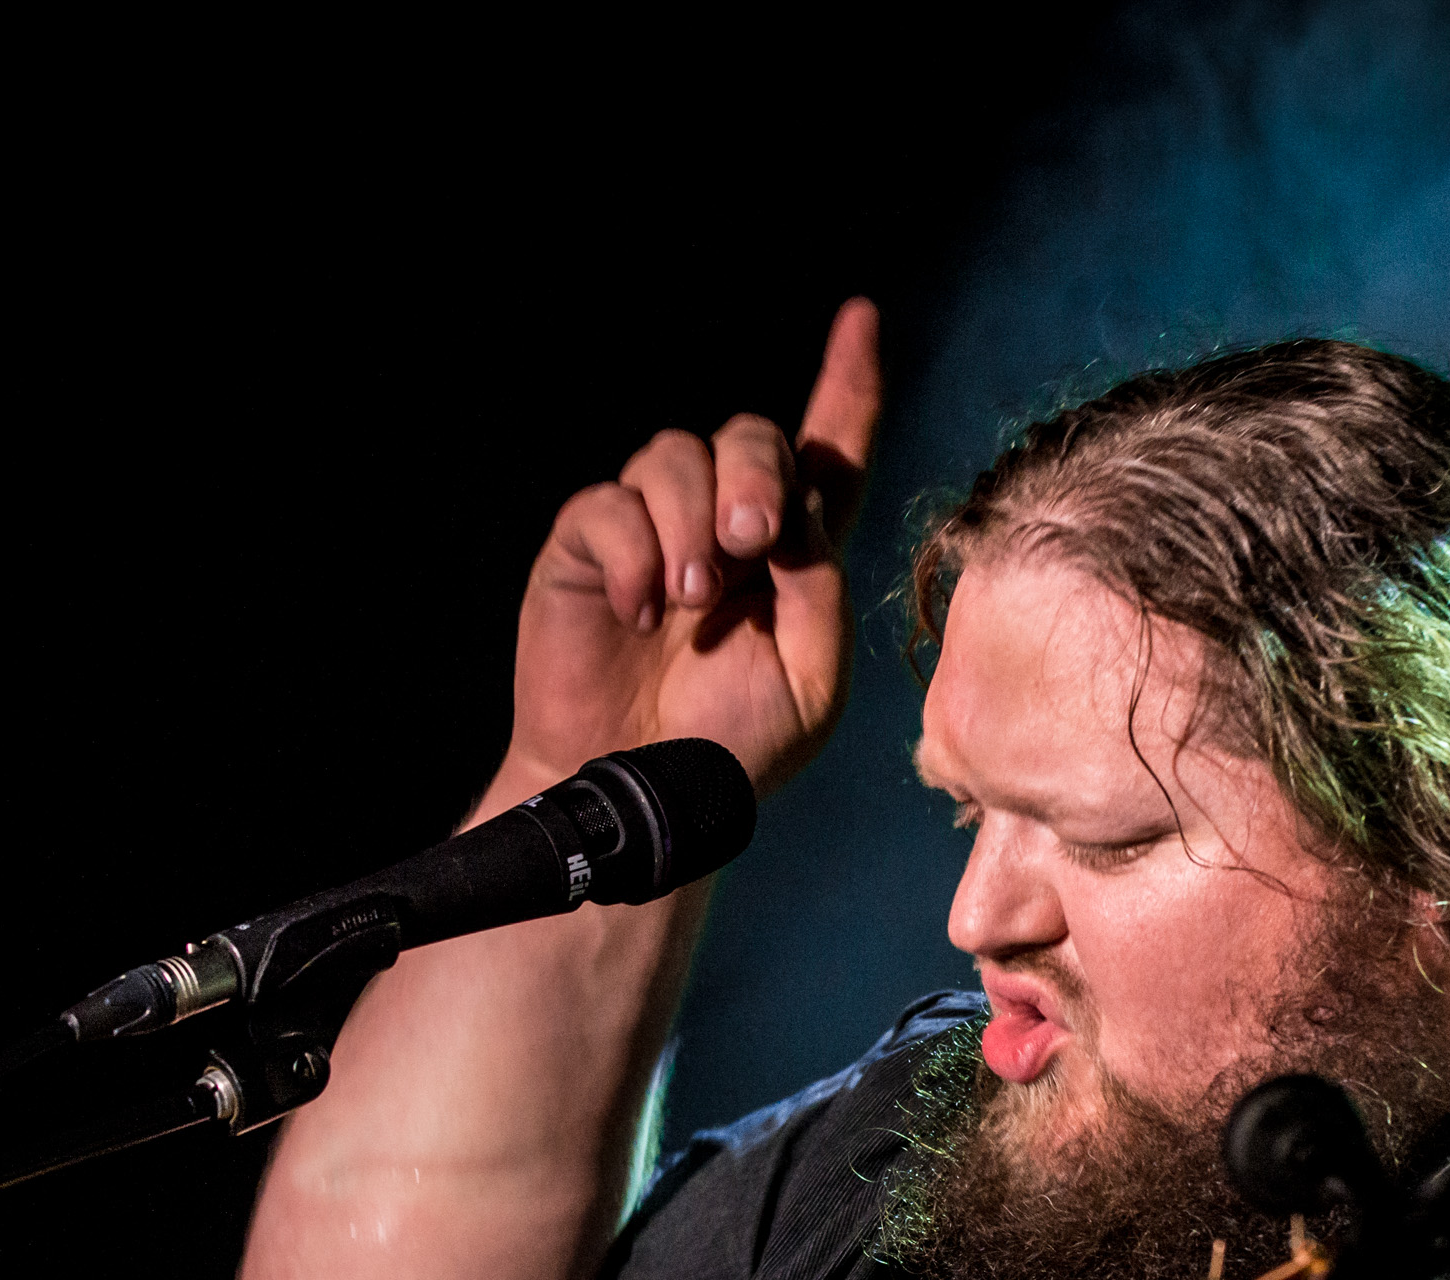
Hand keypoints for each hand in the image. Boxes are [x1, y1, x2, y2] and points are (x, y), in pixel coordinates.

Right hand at [503, 298, 882, 798]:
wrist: (645, 792)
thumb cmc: (729, 744)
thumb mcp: (811, 679)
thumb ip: (819, 586)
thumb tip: (798, 504)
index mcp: (792, 553)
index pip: (827, 450)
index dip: (847, 384)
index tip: (862, 317)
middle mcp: (724, 524)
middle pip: (751, 434)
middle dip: (756, 472)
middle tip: (748, 542)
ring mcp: (652, 530)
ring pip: (675, 455)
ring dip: (689, 521)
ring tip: (687, 602)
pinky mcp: (587, 548)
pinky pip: (608, 505)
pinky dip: (630, 552)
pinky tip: (637, 609)